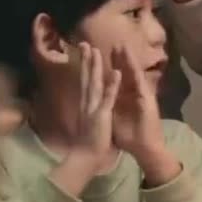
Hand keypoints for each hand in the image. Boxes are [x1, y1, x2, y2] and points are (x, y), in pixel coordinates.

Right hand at [73, 43, 118, 159]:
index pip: (85, 81)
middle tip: (85, 43)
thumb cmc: (90, 141)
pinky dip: (112, 85)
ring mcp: (94, 108)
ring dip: (96, 67)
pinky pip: (109, 98)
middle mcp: (88, 103)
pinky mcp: (102, 115)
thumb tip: (88, 103)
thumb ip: (89, 109)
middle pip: (87, 78)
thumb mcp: (90, 121)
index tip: (85, 52)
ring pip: (95, 83)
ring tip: (98, 51)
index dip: (85, 66)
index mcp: (87, 104)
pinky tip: (116, 72)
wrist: (86, 158)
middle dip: (87, 60)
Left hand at [110, 46, 180, 186]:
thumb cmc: (130, 137)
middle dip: (118, 57)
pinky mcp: (146, 100)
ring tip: (122, 46)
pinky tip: (129, 65)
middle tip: (112, 42)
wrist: (145, 148)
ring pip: (132, 74)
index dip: (107, 66)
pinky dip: (134, 74)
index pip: (113, 79)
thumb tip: (102, 101)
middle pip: (123, 72)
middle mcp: (132, 93)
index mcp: (122, 98)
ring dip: (128, 60)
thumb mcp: (114, 119)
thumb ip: (110, 107)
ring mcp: (140, 95)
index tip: (99, 54)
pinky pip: (139, 84)